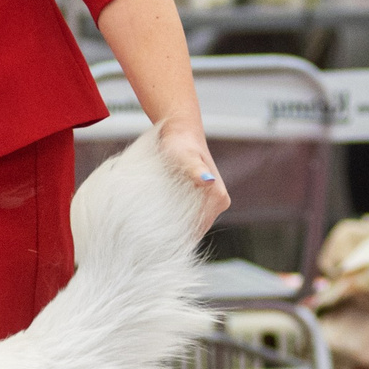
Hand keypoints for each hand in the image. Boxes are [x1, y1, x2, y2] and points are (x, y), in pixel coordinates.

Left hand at [158, 119, 231, 233]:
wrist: (180, 132)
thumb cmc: (180, 142)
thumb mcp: (184, 155)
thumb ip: (194, 168)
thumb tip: (207, 181)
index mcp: (219, 198)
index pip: (198, 229)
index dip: (177, 235)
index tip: (154, 236)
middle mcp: (219, 202)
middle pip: (195, 229)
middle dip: (174, 231)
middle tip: (149, 230)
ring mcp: (211, 202)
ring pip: (190, 223)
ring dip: (173, 224)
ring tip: (152, 221)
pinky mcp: (201, 199)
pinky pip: (187, 216)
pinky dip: (173, 217)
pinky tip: (159, 212)